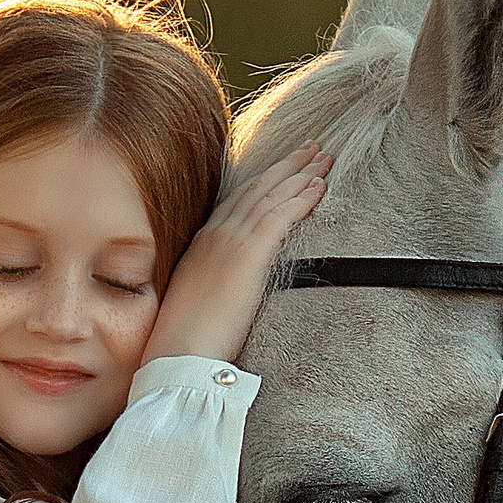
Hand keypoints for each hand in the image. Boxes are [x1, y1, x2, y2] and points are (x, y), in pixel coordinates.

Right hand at [141, 141, 331, 366]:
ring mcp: (231, 242)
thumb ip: (216, 286)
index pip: (238, 201)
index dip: (265, 181)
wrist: (178, 354)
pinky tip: (320, 187)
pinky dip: (301, 198)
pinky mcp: (248, 255)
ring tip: (324, 158)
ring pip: (272, 196)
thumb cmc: (186, 342)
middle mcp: (216, 235)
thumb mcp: (199, 302)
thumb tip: (230, 290)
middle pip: (257, 189)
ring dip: (301, 174)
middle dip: (287, 166)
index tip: (284, 168)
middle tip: (312, 148)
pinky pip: (280, 216)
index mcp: (203, 244)